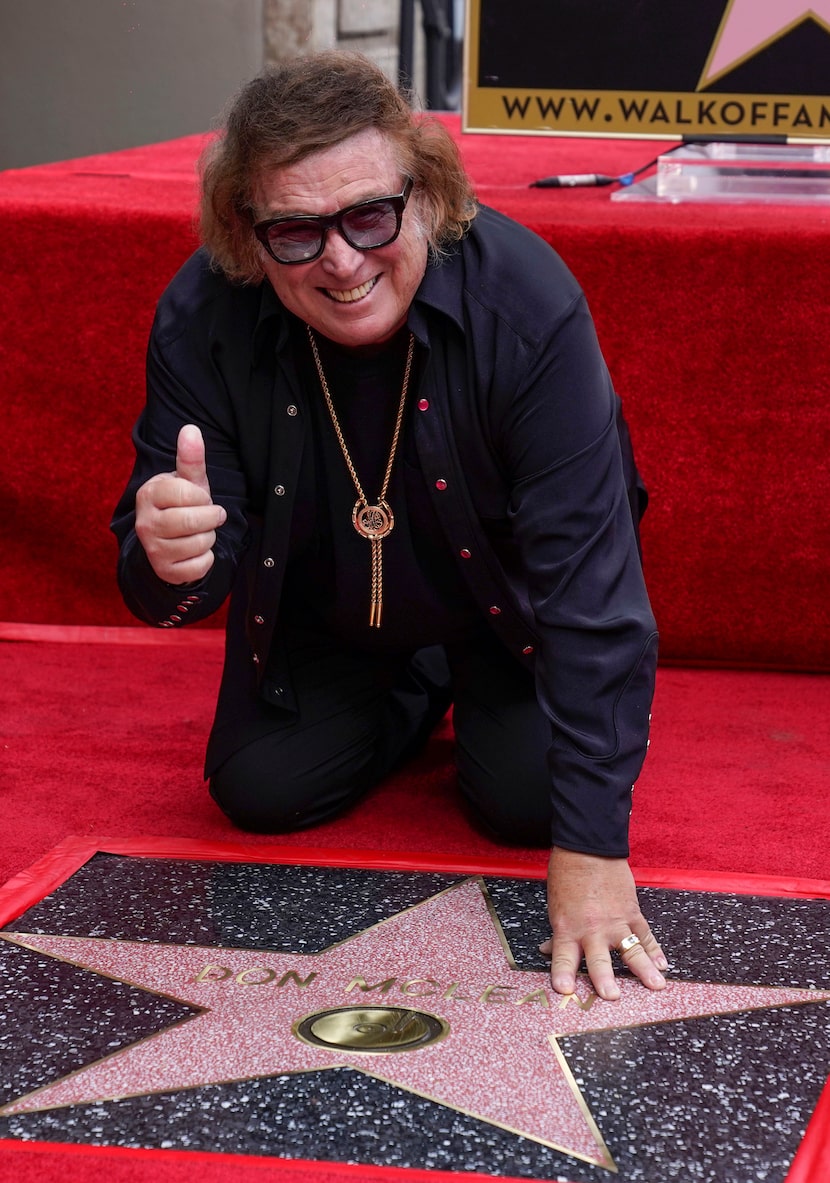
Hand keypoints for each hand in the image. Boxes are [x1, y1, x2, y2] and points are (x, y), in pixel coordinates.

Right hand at [134, 424, 226, 584]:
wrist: (168, 541)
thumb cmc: (181, 505)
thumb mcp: (187, 481)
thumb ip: (190, 458)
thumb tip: (191, 428)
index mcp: (149, 495)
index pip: (185, 492)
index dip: (202, 496)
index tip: (201, 498)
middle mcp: (145, 523)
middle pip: (192, 520)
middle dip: (211, 518)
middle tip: (211, 515)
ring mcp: (153, 549)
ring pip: (199, 544)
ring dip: (209, 537)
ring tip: (199, 532)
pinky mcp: (165, 571)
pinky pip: (200, 565)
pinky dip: (206, 558)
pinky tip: (196, 551)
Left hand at [541, 846, 667, 1000]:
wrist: (588, 848)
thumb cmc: (568, 875)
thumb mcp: (555, 905)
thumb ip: (557, 933)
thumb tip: (548, 951)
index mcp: (568, 927)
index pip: (564, 956)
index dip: (563, 973)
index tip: (564, 989)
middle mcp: (592, 928)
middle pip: (598, 957)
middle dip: (604, 977)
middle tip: (611, 995)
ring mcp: (615, 921)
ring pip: (630, 949)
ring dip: (643, 968)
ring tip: (655, 985)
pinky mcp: (631, 912)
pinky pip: (644, 934)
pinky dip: (654, 950)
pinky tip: (662, 964)